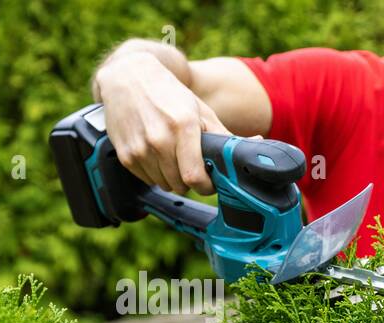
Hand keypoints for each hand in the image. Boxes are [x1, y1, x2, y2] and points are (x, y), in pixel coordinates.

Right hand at [94, 52, 231, 194]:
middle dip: (190, 181)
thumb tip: (257, 143)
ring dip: (171, 177)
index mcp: (183, 126)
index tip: (209, 182)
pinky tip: (155, 153)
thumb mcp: (200, 110)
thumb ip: (224, 134)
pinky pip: (147, 179)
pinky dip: (154, 173)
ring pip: (163, 184)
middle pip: (180, 184)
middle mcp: (159, 139)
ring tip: (172, 156)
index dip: (206, 186)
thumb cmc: (169, 94)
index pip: (195, 177)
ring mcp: (140, 148)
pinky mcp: (125, 155)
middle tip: (191, 165)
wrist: (128, 76)